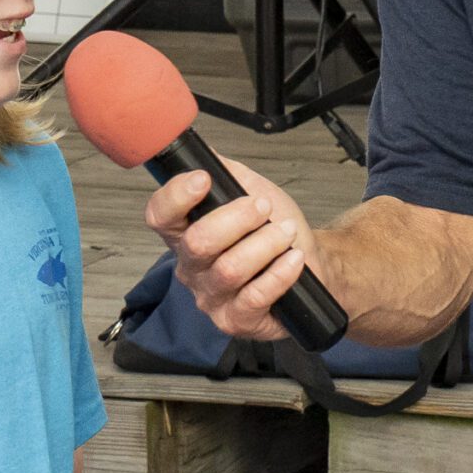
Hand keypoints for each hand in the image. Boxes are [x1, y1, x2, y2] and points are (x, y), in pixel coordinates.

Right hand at [144, 158, 320, 343]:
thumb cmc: (277, 231)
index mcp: (186, 234)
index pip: (160, 216)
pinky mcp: (236, 320)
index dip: (176, 196)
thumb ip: (225, 171)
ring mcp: (212, 297)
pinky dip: (279, 273)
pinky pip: (254, 296)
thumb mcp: (251, 190)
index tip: (203, 180)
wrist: (313, 265)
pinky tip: (293, 261)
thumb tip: (203, 151)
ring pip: (230, 269)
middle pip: (197, 242)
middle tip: (263, 208)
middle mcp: (192, 268)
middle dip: (238, 218)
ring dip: (265, 244)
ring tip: (285, 234)